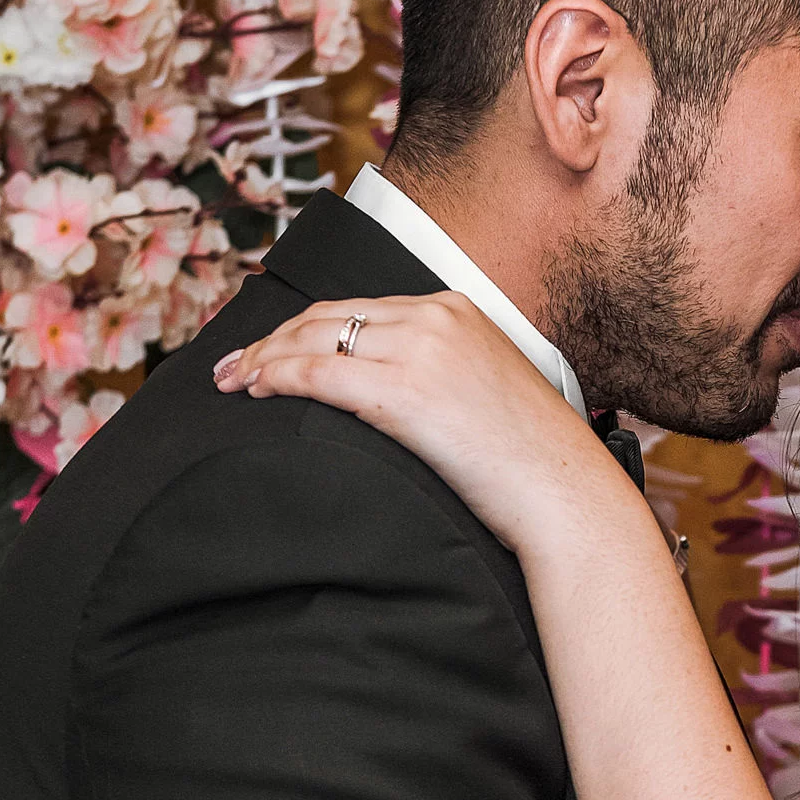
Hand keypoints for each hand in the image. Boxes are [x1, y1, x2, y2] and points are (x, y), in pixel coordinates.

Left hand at [213, 291, 632, 555]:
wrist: (564, 492)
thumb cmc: (530, 460)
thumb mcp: (485, 389)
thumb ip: (440, 371)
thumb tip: (388, 389)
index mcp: (457, 310)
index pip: (361, 308)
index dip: (307, 327)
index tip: (274, 348)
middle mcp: (436, 317)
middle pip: (330, 316)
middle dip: (273, 338)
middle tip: (236, 366)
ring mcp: (421, 350)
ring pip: (315, 339)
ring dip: (265, 358)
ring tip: (235, 382)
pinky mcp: (405, 391)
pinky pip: (320, 374)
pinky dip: (278, 377)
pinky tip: (258, 390)